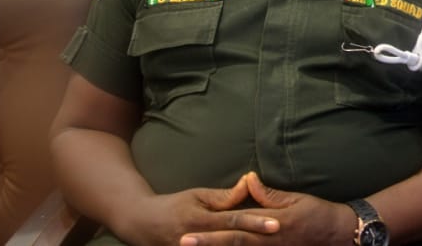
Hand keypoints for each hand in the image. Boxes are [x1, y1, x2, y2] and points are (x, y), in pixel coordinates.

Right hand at [110, 176, 272, 245]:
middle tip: (281, 237)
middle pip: (230, 243)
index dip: (256, 223)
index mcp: (199, 220)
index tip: (277, 224)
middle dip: (255, 242)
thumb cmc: (173, 206)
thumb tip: (250, 181)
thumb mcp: (197, 196)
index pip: (233, 221)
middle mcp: (195, 240)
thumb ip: (224, 196)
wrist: (140, 225)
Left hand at [178, 172, 357, 245]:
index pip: (234, 228)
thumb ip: (268, 193)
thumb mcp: (295, 200)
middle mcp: (267, 242)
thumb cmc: (318, 214)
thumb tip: (247, 179)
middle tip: (182, 244)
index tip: (187, 234)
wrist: (339, 233)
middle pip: (231, 245)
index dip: (210, 233)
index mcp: (269, 225)